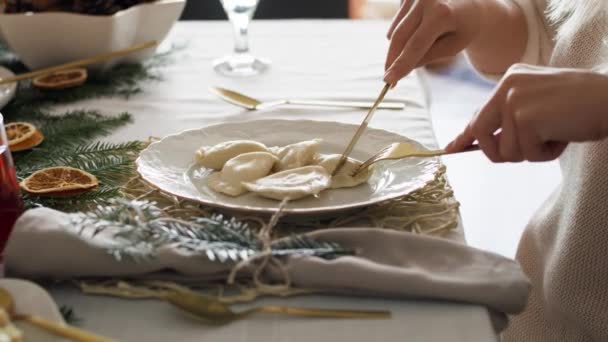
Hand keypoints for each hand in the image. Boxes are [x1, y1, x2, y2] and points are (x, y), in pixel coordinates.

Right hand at [384, 0, 481, 84]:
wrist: (468, 3)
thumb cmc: (463, 27)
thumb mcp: (452, 46)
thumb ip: (426, 57)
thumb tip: (399, 68)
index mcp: (442, 13)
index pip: (416, 45)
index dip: (401, 64)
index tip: (388, 80)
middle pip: (399, 37)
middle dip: (392, 60)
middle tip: (389, 79)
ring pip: (394, 32)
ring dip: (400, 45)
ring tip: (424, 42)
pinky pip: (396, 24)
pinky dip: (404, 32)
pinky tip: (420, 27)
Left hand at [445, 64, 607, 161]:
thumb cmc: (580, 106)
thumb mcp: (538, 104)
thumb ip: (510, 116)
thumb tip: (480, 140)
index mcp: (509, 80)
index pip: (479, 113)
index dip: (465, 135)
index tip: (451, 148)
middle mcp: (507, 86)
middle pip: (480, 133)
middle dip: (498, 152)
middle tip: (530, 148)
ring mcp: (514, 101)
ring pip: (505, 150)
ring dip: (532, 152)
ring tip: (556, 133)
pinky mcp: (526, 118)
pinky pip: (526, 154)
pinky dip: (546, 154)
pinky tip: (562, 136)